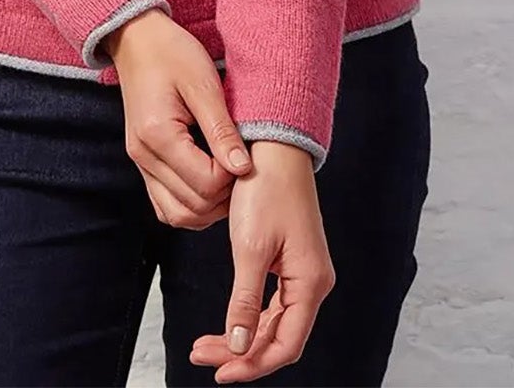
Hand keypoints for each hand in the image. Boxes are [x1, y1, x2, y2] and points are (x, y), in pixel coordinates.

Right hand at [106, 10, 253, 226]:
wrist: (136, 38)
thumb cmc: (171, 52)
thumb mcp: (203, 83)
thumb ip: (222, 130)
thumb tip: (243, 169)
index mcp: (158, 134)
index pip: (205, 183)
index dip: (233, 176)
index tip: (246, 153)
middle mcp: (143, 155)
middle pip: (192, 206)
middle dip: (224, 196)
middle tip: (242, 167)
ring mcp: (140, 162)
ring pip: (176, 214)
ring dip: (208, 207)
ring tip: (228, 177)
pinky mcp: (143, 162)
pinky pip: (165, 203)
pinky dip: (190, 203)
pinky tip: (209, 182)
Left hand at [187, 141, 335, 383]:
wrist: (273, 147)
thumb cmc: (265, 189)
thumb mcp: (250, 248)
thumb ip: (245, 302)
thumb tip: (240, 346)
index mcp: (310, 282)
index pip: (285, 345)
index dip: (253, 365)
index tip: (219, 373)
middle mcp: (313, 282)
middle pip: (279, 337)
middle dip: (241, 352)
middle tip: (201, 354)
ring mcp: (303, 272)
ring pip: (275, 323)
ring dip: (243, 337)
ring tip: (205, 344)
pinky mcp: (292, 261)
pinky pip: (273, 303)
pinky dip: (250, 317)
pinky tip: (229, 322)